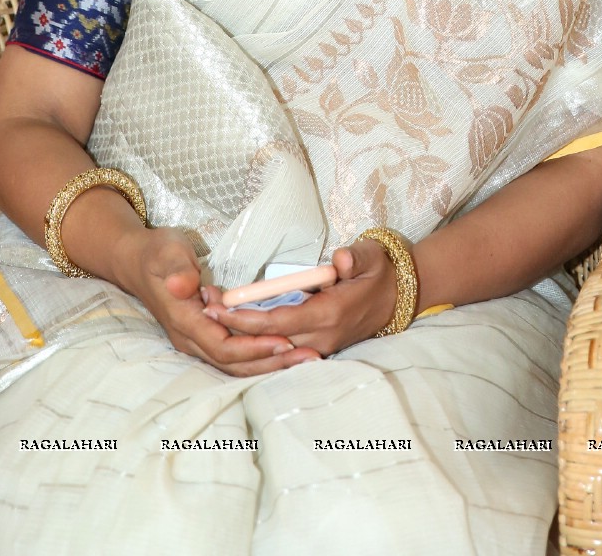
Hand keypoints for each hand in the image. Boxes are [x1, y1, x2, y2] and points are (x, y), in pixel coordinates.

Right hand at [118, 227, 317, 376]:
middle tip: (309, 356)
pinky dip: (260, 356)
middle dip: (271, 362)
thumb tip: (184, 285)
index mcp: (184, 321)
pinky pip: (235, 354)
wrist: (138, 262)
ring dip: (270, 364)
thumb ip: (177, 269)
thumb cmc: (157, 254)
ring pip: (235, 363)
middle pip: (233, 363)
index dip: (253, 347)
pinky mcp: (205, 336)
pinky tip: (284, 353)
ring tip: (305, 359)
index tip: (284, 341)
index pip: (222, 346)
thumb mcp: (165, 252)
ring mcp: (197, 341)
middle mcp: (190, 339)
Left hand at [201, 237, 399, 356]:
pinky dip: (259, 338)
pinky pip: (282, 346)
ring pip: (273, 346)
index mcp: (330, 314)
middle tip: (205, 309)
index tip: (222, 308)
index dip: (249, 319)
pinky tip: (237, 325)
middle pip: (269, 340)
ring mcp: (320, 345)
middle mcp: (322, 337)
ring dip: (243, 334)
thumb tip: (340, 259)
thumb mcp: (369, 256)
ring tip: (213, 314)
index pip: (280, 323)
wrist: (397, 295)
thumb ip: (354, 256)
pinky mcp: (318, 346)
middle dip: (236, 327)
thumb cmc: (378, 271)